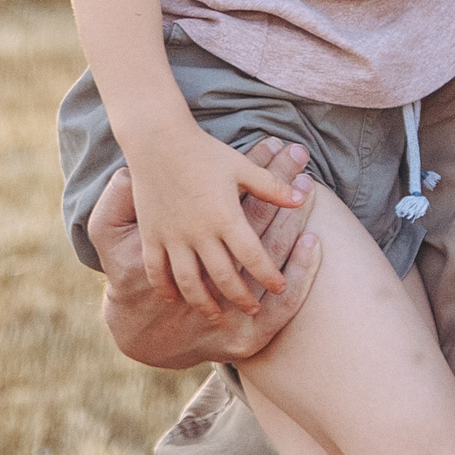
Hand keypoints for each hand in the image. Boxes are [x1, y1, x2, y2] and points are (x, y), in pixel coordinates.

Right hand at [96, 137, 323, 368]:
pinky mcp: (150, 235)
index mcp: (225, 216)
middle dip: (239, 297)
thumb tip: (304, 197)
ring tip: (215, 315)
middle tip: (252, 310)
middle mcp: (198, 232)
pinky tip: (173, 298)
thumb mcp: (241, 166)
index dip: (268, 274)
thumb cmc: (204, 151)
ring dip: (203, 302)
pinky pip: (156, 270)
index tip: (280, 287)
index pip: (252, 255)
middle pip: (223, 276)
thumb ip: (272, 186)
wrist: (156, 139)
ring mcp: (172, 236)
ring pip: (188, 281)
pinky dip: (164, 287)